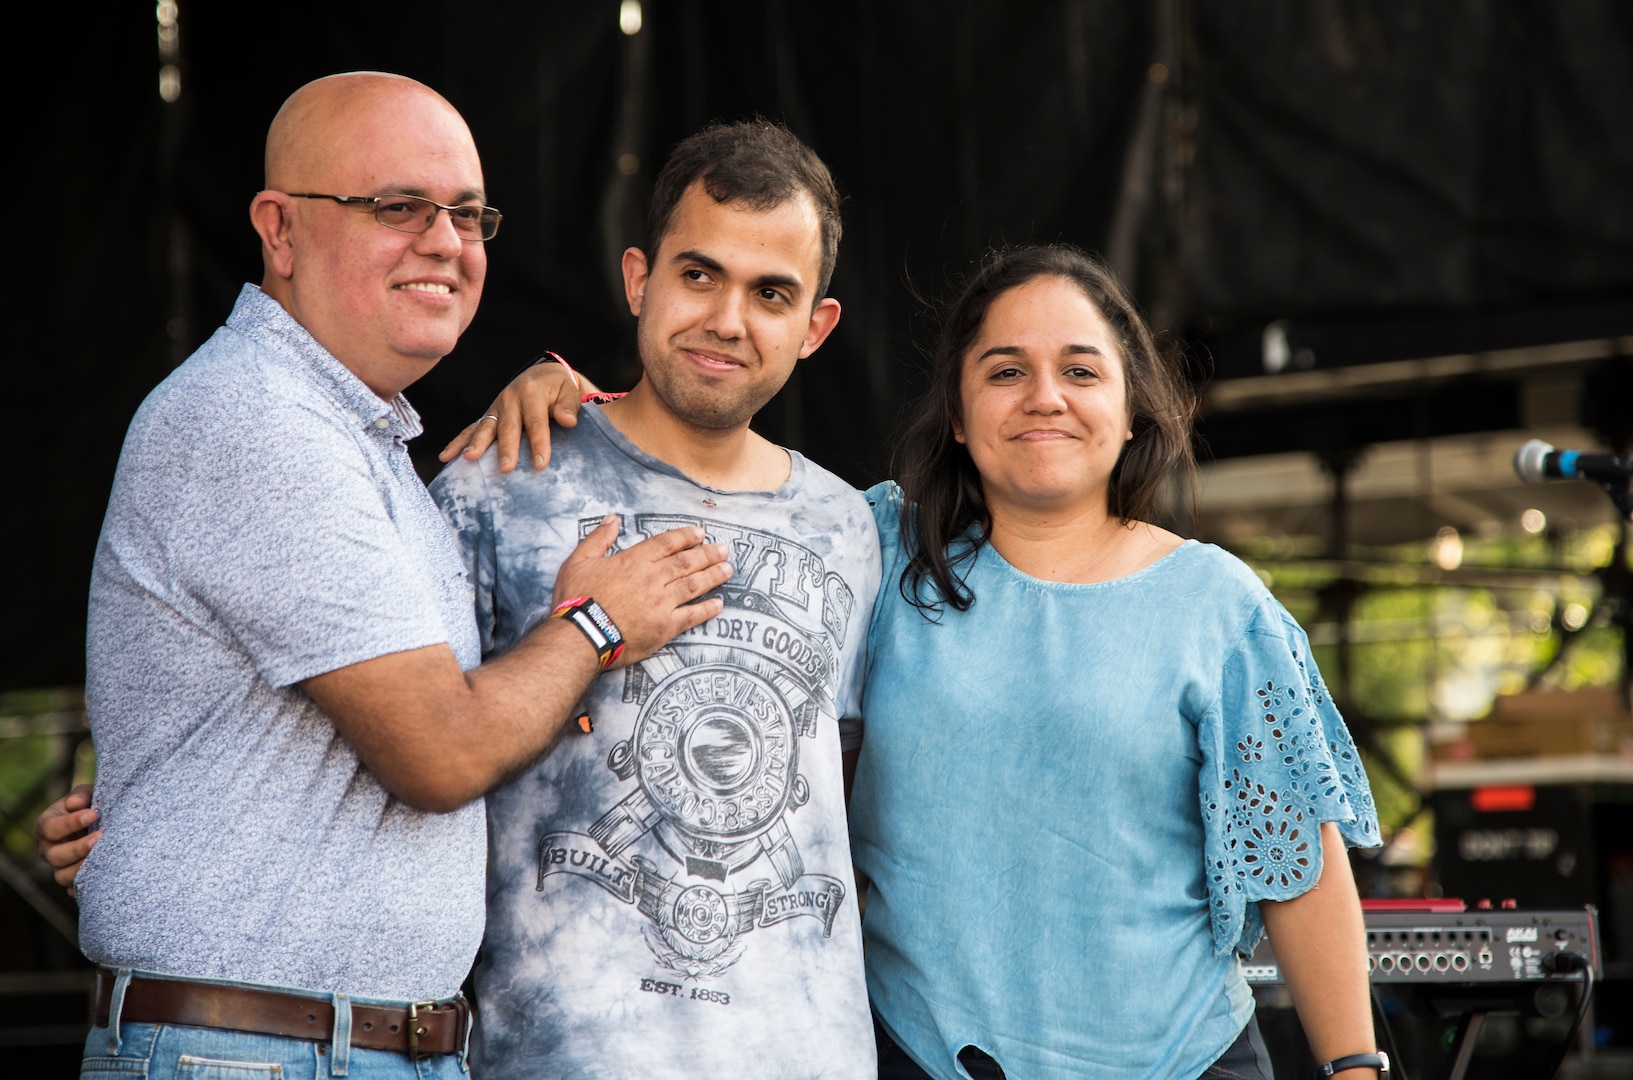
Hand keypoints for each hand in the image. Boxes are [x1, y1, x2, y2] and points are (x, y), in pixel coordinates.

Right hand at [35, 783, 98, 896]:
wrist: (105, 824)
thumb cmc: (93, 805)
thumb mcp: (88, 795)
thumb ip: (81, 795)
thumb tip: (75, 803)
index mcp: (46, 826)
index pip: (49, 828)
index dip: (70, 823)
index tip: (94, 813)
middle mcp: (49, 849)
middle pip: (54, 856)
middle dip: (78, 848)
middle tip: (101, 836)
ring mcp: (60, 867)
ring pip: (62, 876)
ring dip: (83, 868)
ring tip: (106, 855)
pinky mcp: (73, 881)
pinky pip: (76, 889)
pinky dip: (86, 887)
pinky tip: (103, 878)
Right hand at [438, 358, 589, 472]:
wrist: (541, 376)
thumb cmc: (558, 389)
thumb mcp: (569, 392)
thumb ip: (569, 406)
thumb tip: (567, 420)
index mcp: (531, 392)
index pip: (535, 422)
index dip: (538, 443)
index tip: (540, 465)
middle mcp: (509, 398)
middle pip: (508, 427)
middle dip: (506, 448)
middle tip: (505, 468)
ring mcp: (496, 408)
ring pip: (485, 427)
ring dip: (477, 444)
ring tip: (470, 458)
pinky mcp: (488, 416)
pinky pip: (471, 429)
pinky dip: (459, 442)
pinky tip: (446, 456)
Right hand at [553, 516, 732, 666]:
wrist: (582, 635)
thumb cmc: (576, 599)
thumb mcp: (578, 561)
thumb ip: (598, 539)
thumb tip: (612, 519)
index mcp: (634, 560)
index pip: (666, 543)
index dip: (685, 537)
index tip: (700, 533)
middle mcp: (653, 578)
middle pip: (686, 562)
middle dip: (707, 554)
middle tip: (724, 550)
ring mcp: (662, 603)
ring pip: (694, 585)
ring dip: (713, 576)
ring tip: (728, 569)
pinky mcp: (665, 627)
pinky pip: (692, 616)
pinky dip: (707, 609)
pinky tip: (719, 605)